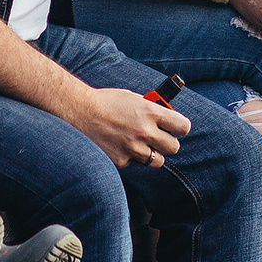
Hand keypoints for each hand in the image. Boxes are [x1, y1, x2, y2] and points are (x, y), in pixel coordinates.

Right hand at [69, 87, 187, 168]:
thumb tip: (165, 119)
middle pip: (174, 147)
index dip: (180, 128)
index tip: (176, 128)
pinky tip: (118, 146)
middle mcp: (144, 132)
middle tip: (158, 138)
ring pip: (157, 160)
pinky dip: (130, 157)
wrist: (78, 111)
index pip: (183, 127)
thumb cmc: (106, 102)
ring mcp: (133, 148)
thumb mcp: (132, 98)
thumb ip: (151, 109)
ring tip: (138, 143)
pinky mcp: (122, 161)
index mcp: (150, 112)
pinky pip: (135, 163)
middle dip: (168, 143)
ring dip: (151, 154)